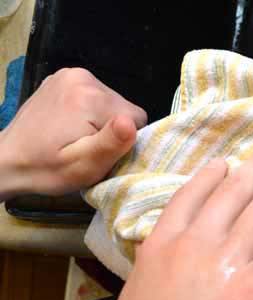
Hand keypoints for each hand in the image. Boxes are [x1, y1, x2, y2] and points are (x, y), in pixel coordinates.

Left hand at [0, 68, 146, 199]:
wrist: (6, 160)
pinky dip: (90, 113)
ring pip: (112, 103)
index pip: (136, 119)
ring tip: (77, 139)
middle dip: (111, 131)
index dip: (123, 142)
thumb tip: (132, 122)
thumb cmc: (46, 169)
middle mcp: (82, 77)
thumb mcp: (83, 166)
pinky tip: (70, 126)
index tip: (100, 154)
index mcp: (89, 97)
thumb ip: (110, 144)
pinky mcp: (64, 78)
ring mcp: (71, 74)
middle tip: (86, 149)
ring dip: (101, 123)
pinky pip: (96, 96)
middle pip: (123, 109)